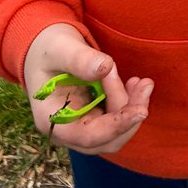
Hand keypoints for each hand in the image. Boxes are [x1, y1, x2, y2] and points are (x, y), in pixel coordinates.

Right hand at [23, 23, 152, 154]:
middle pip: (106, 140)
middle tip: (143, 84)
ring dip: (132, 109)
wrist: (45, 49)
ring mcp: (80, 126)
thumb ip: (80, 58)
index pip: (88, 136)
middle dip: (128, 115)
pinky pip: (115, 120)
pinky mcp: (93, 118)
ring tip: (143, 82)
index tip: (141, 111)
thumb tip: (106, 67)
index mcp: (52, 120)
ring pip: (114, 132)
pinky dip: (129, 104)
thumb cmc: (48, 48)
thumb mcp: (60, 48)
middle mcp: (66, 131)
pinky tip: (135, 83)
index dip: (116, 126)